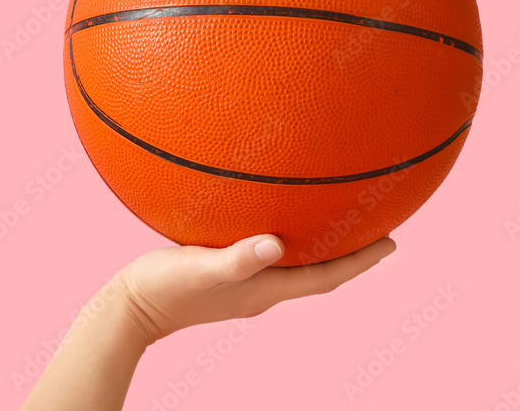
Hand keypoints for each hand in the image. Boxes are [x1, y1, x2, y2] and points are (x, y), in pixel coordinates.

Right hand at [112, 233, 395, 345]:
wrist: (128, 307)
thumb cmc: (163, 289)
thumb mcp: (199, 270)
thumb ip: (237, 259)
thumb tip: (274, 243)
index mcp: (266, 289)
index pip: (327, 277)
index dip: (361, 261)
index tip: (392, 242)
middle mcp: (263, 287)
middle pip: (320, 269)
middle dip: (350, 249)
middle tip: (377, 222)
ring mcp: (246, 281)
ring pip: (296, 260)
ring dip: (321, 241)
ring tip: (339, 214)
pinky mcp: (226, 271)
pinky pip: (268, 250)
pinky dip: (285, 233)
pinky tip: (275, 211)